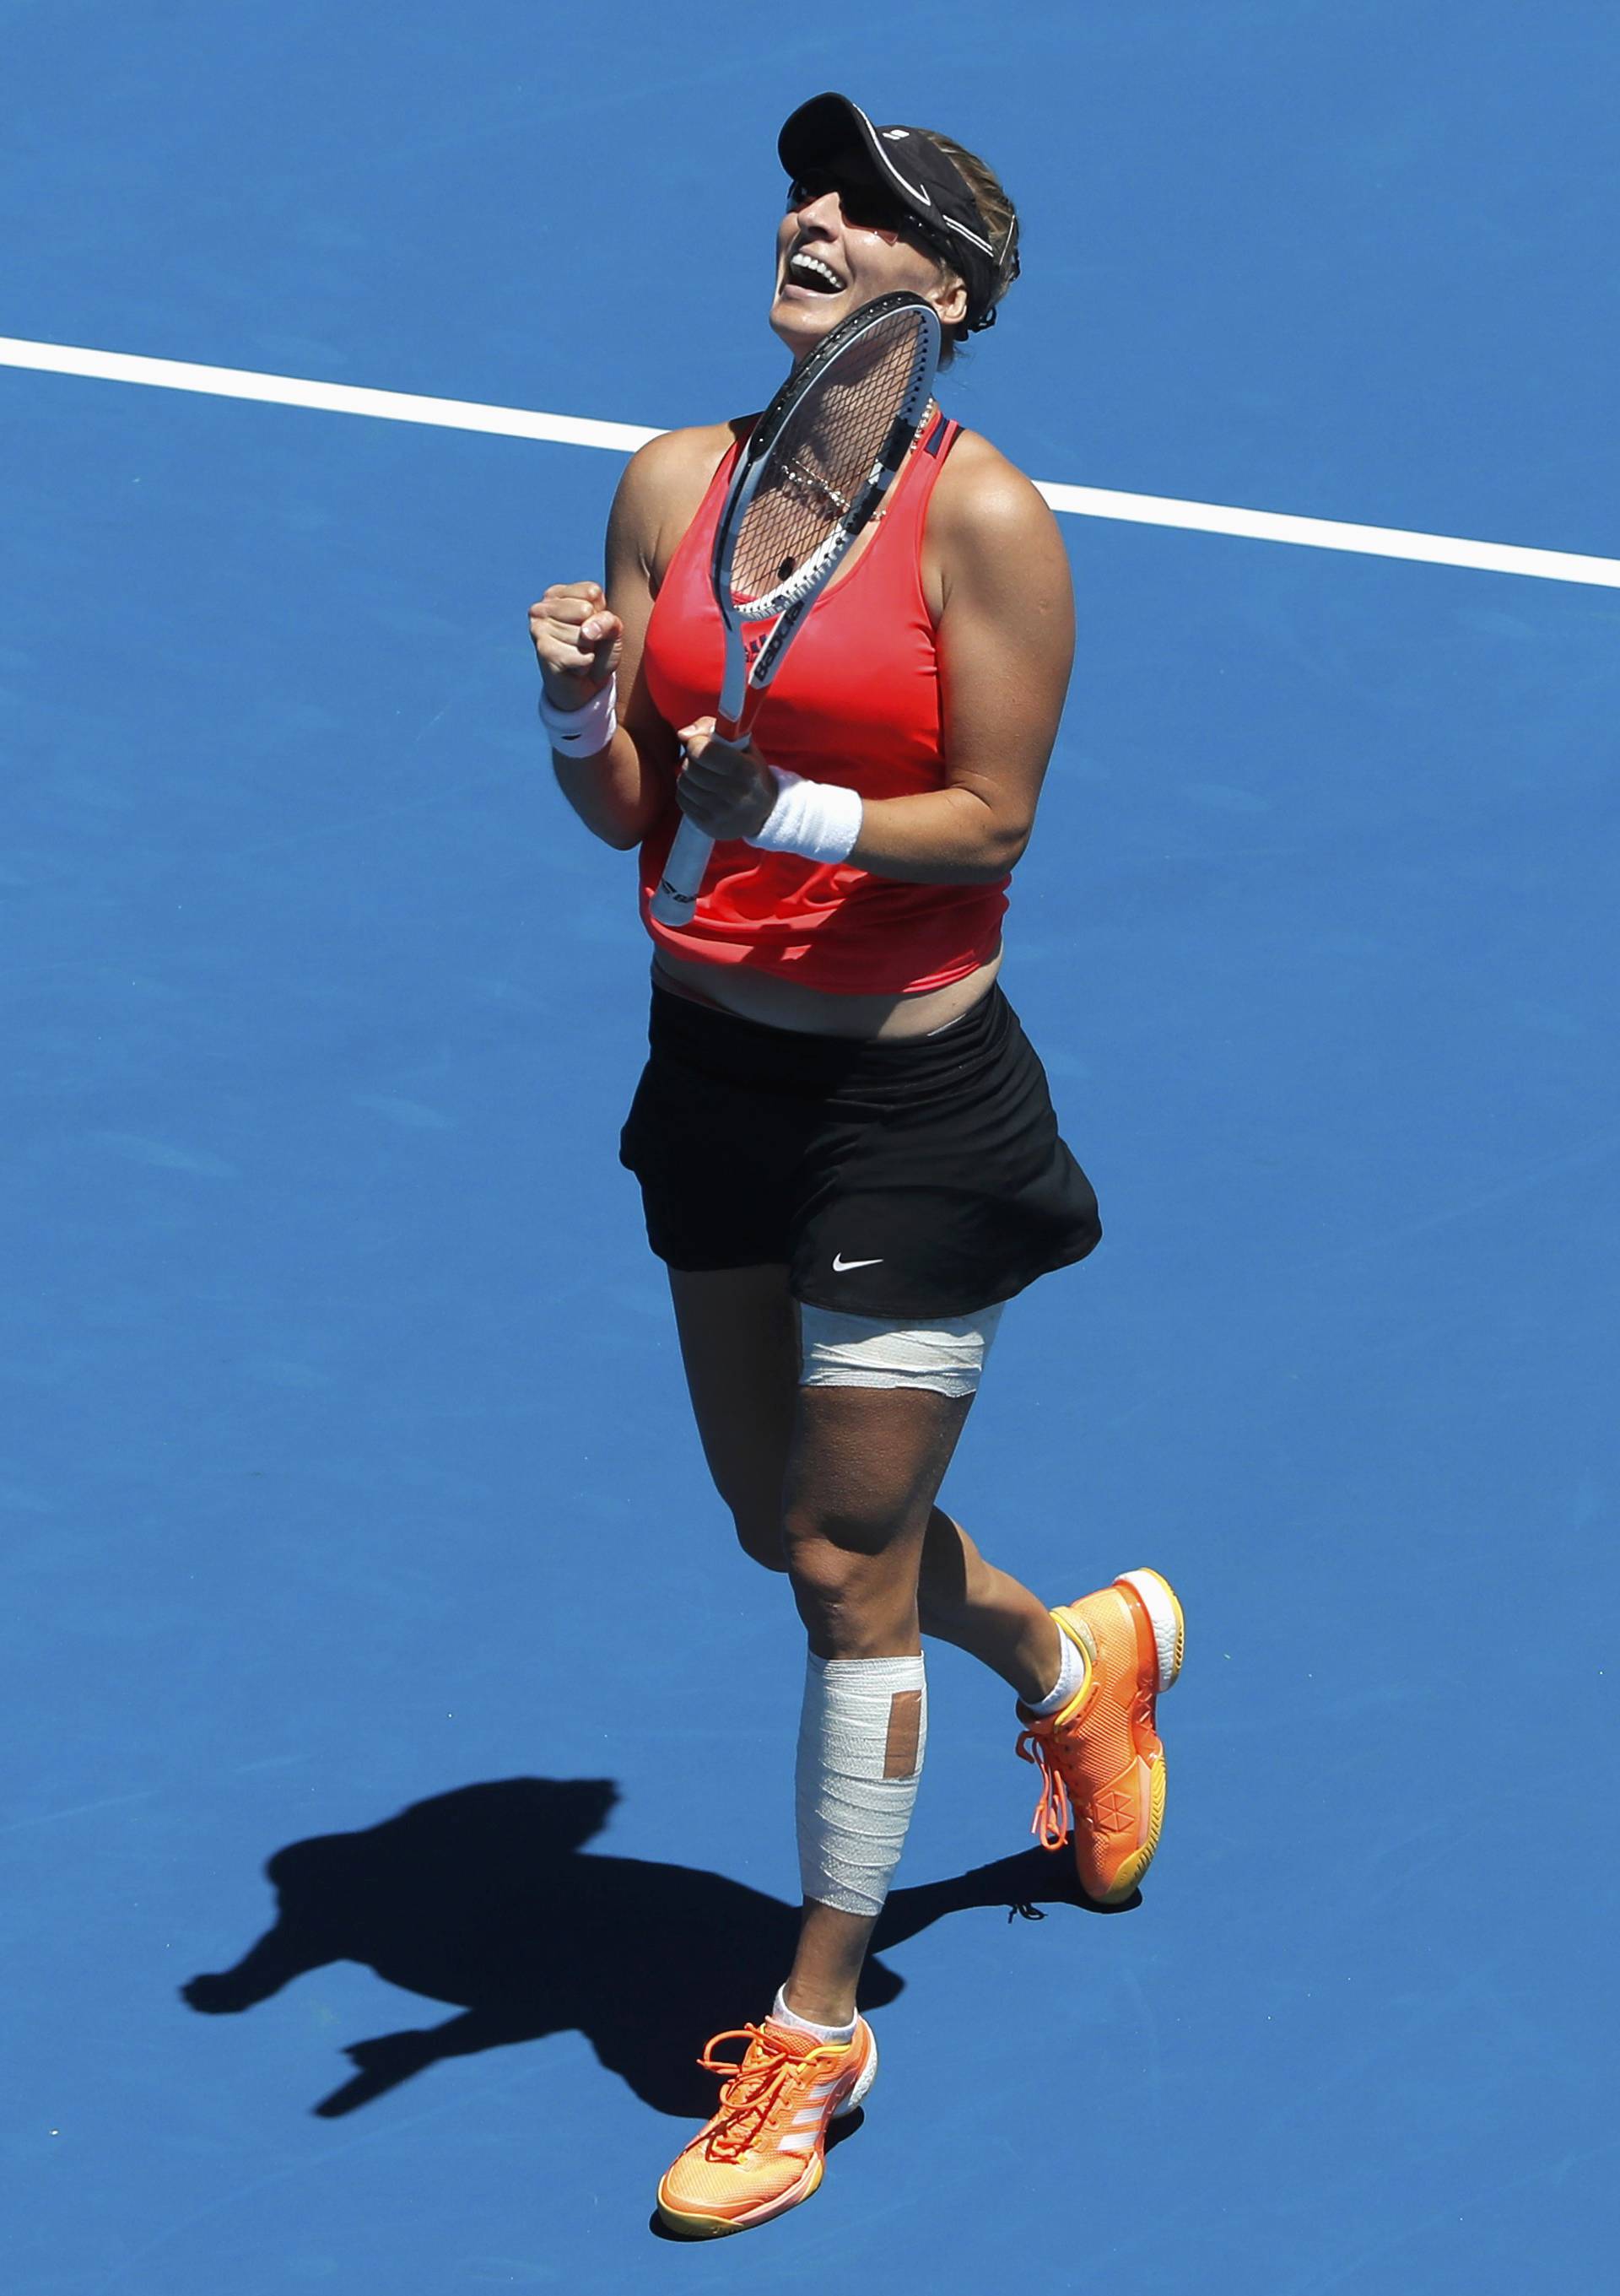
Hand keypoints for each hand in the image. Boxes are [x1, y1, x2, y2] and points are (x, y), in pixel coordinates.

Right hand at [528, 581, 621, 706]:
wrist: (584, 688)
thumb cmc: (597, 652)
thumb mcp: (611, 630)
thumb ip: (607, 620)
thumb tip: (586, 631)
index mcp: (557, 594)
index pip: (592, 592)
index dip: (601, 614)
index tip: (591, 627)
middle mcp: (541, 608)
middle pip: (586, 611)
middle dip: (594, 633)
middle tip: (584, 645)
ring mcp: (539, 629)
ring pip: (583, 636)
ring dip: (588, 652)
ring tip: (577, 656)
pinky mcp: (543, 652)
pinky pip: (581, 655)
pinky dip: (585, 665)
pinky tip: (574, 668)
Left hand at [675, 718, 777, 840]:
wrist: (764, 814)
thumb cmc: (750, 772)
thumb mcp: (742, 745)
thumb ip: (712, 728)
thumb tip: (682, 734)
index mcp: (747, 770)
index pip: (705, 751)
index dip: (696, 743)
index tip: (701, 743)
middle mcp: (735, 794)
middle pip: (691, 767)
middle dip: (692, 758)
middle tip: (703, 760)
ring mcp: (721, 812)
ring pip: (683, 783)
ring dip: (688, 775)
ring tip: (703, 775)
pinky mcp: (708, 825)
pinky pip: (682, 799)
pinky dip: (687, 791)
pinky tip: (701, 790)